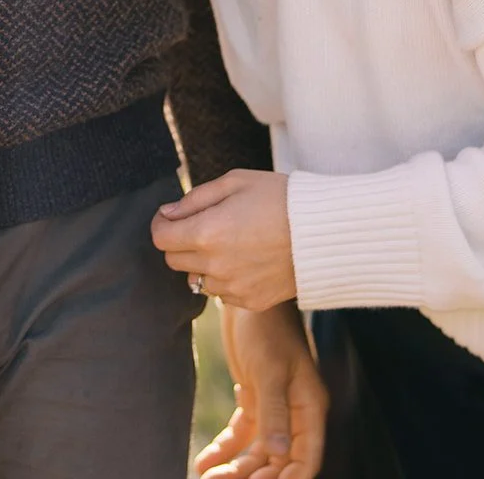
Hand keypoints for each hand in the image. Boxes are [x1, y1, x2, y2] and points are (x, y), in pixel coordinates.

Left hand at [151, 171, 295, 311]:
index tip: (172, 216)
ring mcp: (232, 287)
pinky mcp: (250, 302)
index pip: (161, 238)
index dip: (162, 224)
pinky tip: (245, 260)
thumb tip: (168, 213)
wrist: (323, 233)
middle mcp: (215, 265)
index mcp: (207, 232)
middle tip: (202, 225)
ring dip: (202, 263)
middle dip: (180, 242)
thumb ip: (195, 198)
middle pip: (173, 260)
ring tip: (229, 243)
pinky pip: (221, 294)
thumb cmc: (278, 198)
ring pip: (196, 279)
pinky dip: (224, 278)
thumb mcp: (235, 182)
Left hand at [194, 303, 326, 478]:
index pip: (305, 459)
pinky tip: (204, 461)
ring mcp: (273, 407)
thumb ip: (274, 411)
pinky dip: (224, 449)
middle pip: (279, 461)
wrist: (244, 296)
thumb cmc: (265, 326)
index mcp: (309, 408)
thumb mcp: (268, 369)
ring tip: (207, 477)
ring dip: (236, 468)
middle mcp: (295, 413)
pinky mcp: (253, 398)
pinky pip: (241, 434)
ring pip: (258, 451)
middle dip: (254, 477)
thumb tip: (278, 453)